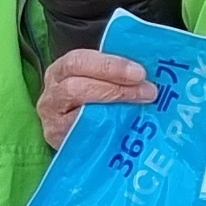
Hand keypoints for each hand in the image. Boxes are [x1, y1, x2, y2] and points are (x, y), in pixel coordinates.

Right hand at [38, 48, 156, 150]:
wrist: (75, 128)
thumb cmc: (93, 96)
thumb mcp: (100, 78)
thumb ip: (119, 73)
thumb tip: (154, 71)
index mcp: (61, 70)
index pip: (78, 62)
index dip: (109, 65)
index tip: (139, 72)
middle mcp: (51, 95)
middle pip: (75, 88)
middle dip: (115, 88)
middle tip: (148, 91)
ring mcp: (53, 122)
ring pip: (78, 116)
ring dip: (114, 111)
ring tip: (141, 108)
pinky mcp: (60, 143)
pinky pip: (85, 139)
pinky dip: (109, 133)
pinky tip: (129, 129)